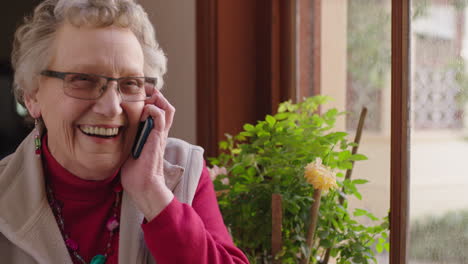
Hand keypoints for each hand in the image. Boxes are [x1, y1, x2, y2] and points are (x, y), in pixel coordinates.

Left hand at [121, 89, 174, 220]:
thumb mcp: (129, 150)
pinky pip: (160, 117)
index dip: (152, 100)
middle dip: (156, 95)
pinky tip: (143, 112)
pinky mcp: (157, 138)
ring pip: (167, 108)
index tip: (139, 95)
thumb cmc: (135, 173)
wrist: (143, 186)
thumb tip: (109, 133)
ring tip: (145, 100)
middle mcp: (159, 132)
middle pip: (167, 106)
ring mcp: (160, 134)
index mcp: (153, 134)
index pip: (159, 110)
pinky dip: (152, 109)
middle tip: (143, 92)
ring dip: (156, 100)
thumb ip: (127, 139)